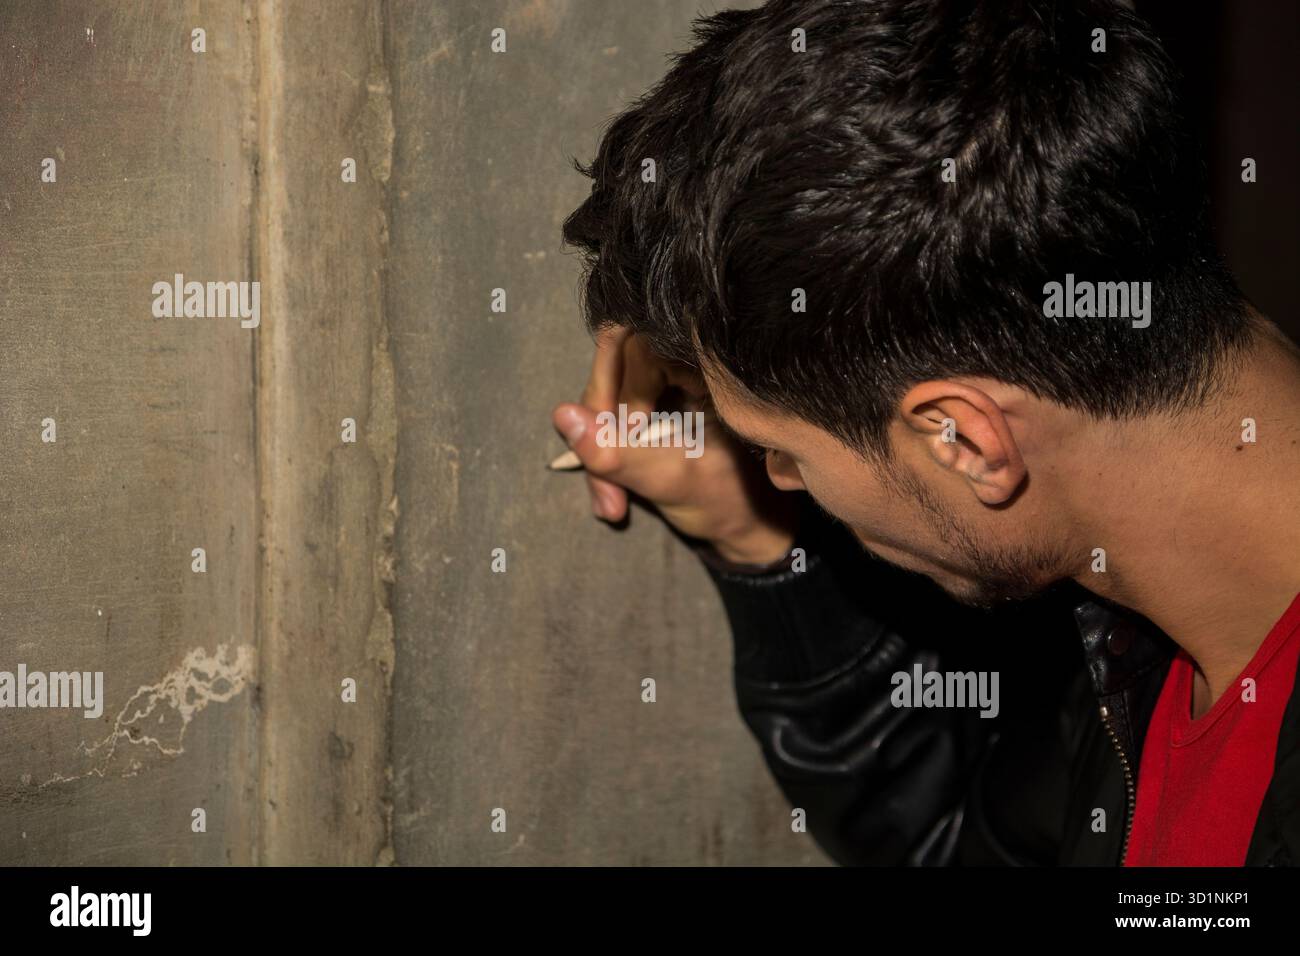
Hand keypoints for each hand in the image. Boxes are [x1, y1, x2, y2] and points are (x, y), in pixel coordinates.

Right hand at [551, 327, 797, 563]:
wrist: (748, 526)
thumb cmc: (731, 502)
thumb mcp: (673, 481)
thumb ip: (618, 452)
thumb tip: (561, 414)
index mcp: (704, 362)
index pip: (633, 346)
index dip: (612, 391)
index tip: (619, 442)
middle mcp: (683, 360)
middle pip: (610, 372)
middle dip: (599, 435)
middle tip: (609, 493)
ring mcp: (663, 381)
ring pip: (602, 398)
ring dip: (596, 453)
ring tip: (612, 503)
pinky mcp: (647, 402)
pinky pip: (605, 417)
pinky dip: (603, 457)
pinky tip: (613, 497)